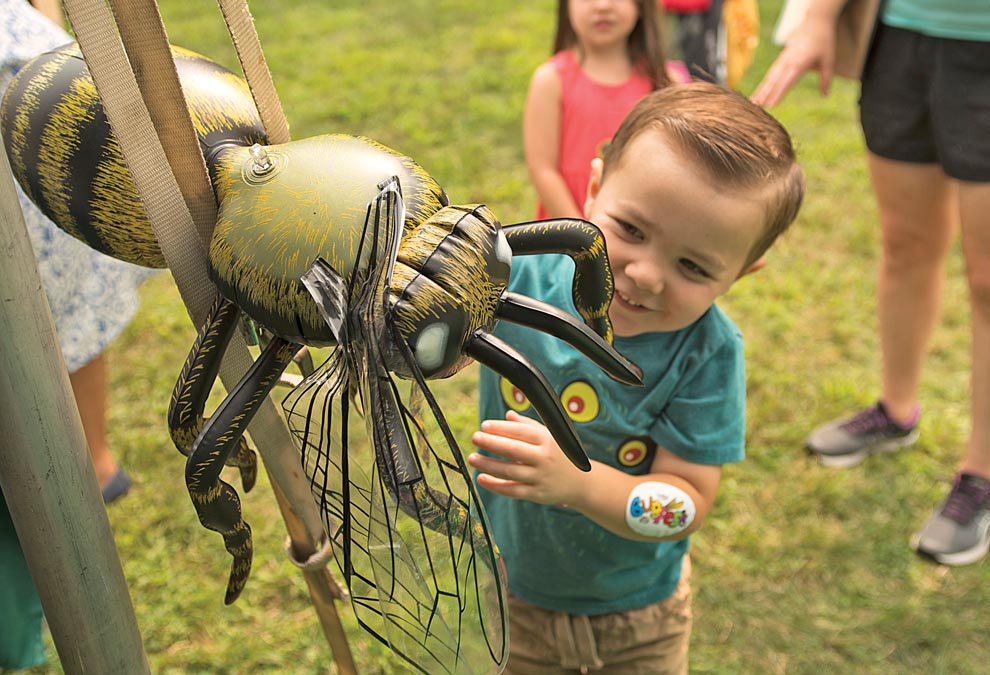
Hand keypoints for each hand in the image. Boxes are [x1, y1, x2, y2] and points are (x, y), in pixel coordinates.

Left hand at [469, 411, 589, 505]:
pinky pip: (513, 491)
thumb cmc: (560, 454)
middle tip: (475, 437)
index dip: (501, 428)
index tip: (484, 425)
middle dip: (492, 443)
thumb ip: (528, 425)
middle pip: (514, 450)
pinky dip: (496, 486)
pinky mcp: (537, 494)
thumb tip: (508, 415)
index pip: (521, 432)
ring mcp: (541, 477)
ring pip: (510, 471)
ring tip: (473, 458)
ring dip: (489, 465)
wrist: (581, 482)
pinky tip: (482, 479)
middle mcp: (544, 458)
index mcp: (547, 440)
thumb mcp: (550, 436)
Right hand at [751, 17, 836, 106]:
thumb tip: (825, 95)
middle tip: (756, 106)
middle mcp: (788, 61)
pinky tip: (758, 93)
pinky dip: (763, 84)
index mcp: (800, 62)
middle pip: (774, 80)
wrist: (814, 23)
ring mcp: (783, 60)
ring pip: (769, 77)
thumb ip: (825, 79)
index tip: (771, 105)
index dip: (779, 93)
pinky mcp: (780, 59)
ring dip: (760, 90)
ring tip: (753, 102)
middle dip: (764, 93)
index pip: (787, 81)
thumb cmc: (823, 42)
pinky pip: (770, 73)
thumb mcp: (829, 60)